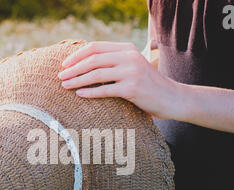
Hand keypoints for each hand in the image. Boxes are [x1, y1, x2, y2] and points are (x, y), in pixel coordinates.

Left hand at [58, 41, 182, 119]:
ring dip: (77, 80)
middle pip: (93, 59)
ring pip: (96, 74)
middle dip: (73, 68)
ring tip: (65, 86)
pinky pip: (105, 90)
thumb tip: (86, 65)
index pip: (96, 47)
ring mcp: (131, 72)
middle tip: (60, 77)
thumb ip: (114, 62)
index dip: (77, 55)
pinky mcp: (133, 89)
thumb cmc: (148, 85)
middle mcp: (129, 57)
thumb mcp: (133, 67)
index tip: (64, 65)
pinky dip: (90, 92)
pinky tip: (79, 94)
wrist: (172, 98)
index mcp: (127, 49)